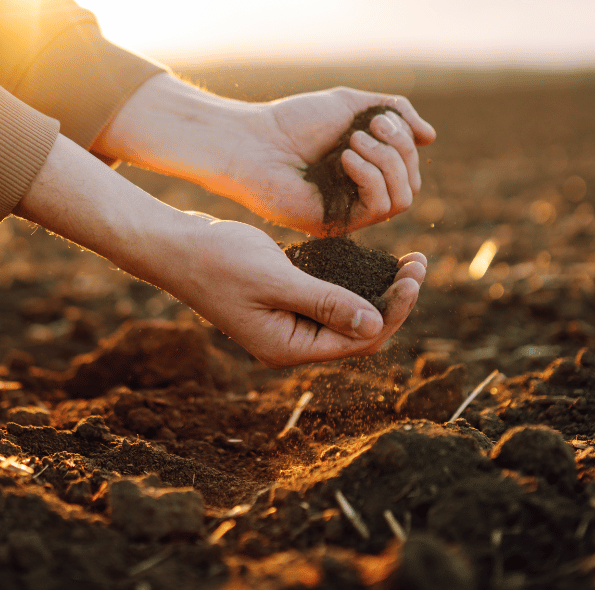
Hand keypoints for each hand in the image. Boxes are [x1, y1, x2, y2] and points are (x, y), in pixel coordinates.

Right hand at [172, 217, 427, 367]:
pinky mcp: (284, 303)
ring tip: (408, 262)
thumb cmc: (218, 261)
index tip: (414, 275)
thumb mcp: (275, 279)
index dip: (394, 311)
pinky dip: (354, 283)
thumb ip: (325, 302)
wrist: (175, 247)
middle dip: (393, 301)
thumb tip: (376, 324)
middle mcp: (292, 343)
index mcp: (289, 347)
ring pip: (347, 315)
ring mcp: (287, 324)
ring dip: (378, 291)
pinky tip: (372, 262)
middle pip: (359, 332)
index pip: (359, 340)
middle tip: (418, 263)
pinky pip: (329, 300)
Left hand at [230, 86, 435, 234]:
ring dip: (387, 163)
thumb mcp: (352, 104)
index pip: (410, 166)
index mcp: (366, 168)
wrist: (254, 141)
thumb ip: (395, 112)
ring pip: (403, 198)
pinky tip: (345, 159)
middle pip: (412, 182)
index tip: (379, 118)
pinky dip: (371, 178)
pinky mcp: (338, 224)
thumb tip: (431, 137)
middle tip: (369, 128)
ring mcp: (351, 212)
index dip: (405, 141)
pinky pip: (379, 208)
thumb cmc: (294, 121)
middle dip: (399, 150)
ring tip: (353, 142)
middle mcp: (361, 193)